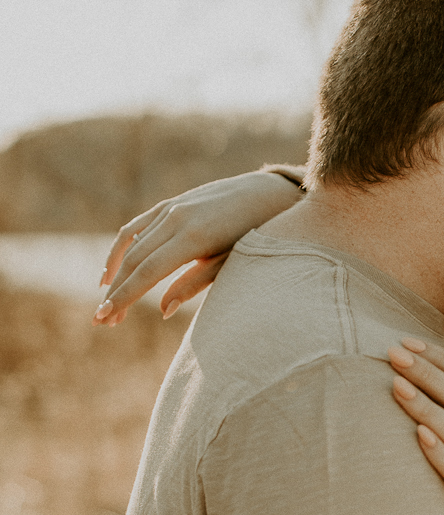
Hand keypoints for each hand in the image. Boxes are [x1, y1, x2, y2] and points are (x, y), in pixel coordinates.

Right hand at [93, 171, 302, 325]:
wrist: (271, 193)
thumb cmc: (258, 236)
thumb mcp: (233, 264)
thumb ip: (196, 284)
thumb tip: (163, 310)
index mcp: (193, 236)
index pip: (147, 272)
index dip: (123, 296)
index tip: (104, 317)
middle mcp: (177, 217)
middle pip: (134, 259)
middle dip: (116, 292)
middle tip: (103, 321)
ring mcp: (172, 207)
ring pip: (130, 242)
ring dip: (115, 273)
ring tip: (108, 300)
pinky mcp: (172, 203)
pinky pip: (138, 226)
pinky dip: (122, 248)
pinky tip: (114, 269)